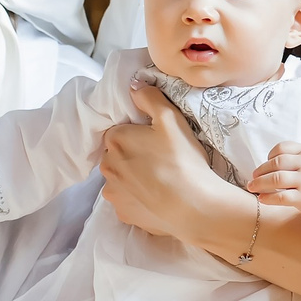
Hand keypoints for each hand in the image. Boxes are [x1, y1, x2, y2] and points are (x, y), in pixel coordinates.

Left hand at [100, 83, 227, 239]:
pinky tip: (159, 198)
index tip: (157, 141)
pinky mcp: (124, 214)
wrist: (194, 207)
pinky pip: (129, 202)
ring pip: (122, 180)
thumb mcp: (171, 118)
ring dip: (134, 178)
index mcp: (115, 140)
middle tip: (162, 159)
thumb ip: (149, 97)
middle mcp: (107, 167)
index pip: (120, 131)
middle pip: (118, 155)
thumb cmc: (182, 160)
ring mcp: (113, 194)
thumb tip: (134, 86)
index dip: (139, 134)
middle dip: (134, 156)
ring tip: (162, 181)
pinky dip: (140, 200)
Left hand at [250, 142, 300, 219]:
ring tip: (252, 187)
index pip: (282, 148)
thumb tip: (266, 162)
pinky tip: (262, 198)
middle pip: (276, 163)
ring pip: (276, 179)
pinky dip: (268, 198)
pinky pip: (281, 197)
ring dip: (260, 183)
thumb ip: (294, 155)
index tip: (266, 164)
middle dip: (260, 171)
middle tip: (253, 177)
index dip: (269, 156)